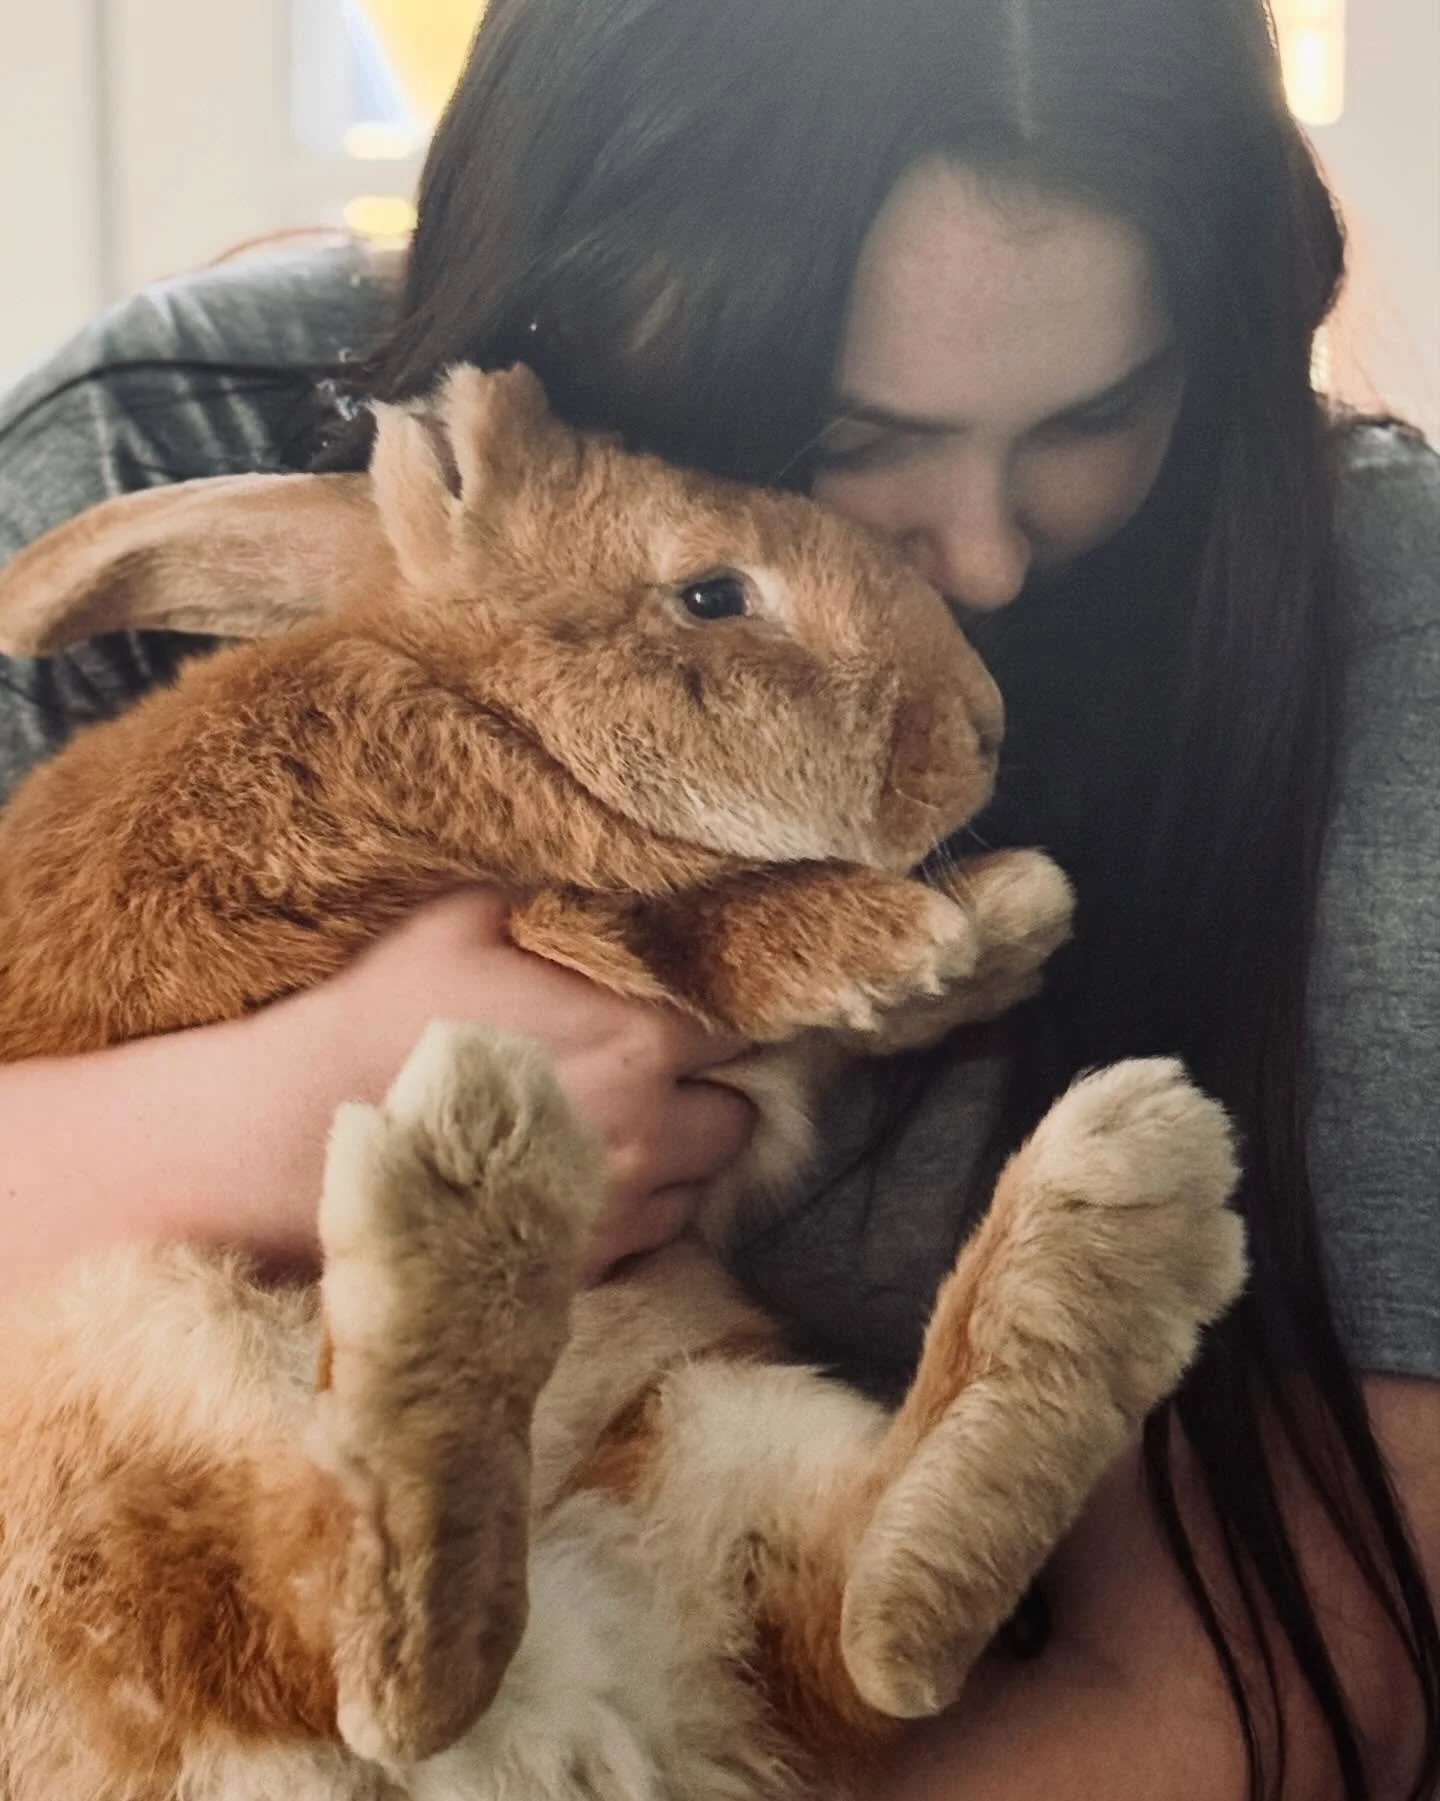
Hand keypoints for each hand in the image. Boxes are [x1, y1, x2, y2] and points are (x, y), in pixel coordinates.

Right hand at [305, 889, 756, 1277]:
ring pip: (699, 1183)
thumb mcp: (464, 923)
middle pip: (736, 1114)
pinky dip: (630, 1209)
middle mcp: (649, 1131)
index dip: (720, 1015)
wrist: (294, 1143)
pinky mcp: (578, 1268)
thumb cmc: (378, 1020)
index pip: (741, 1026)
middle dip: (705, 1091)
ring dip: (674, 1156)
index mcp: (638, 1039)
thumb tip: (606, 888)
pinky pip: (647, 1238)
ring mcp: (615, 1209)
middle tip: (653, 1072)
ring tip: (612, 1127)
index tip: (689, 1009)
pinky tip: (574, 1177)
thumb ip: (555, 906)